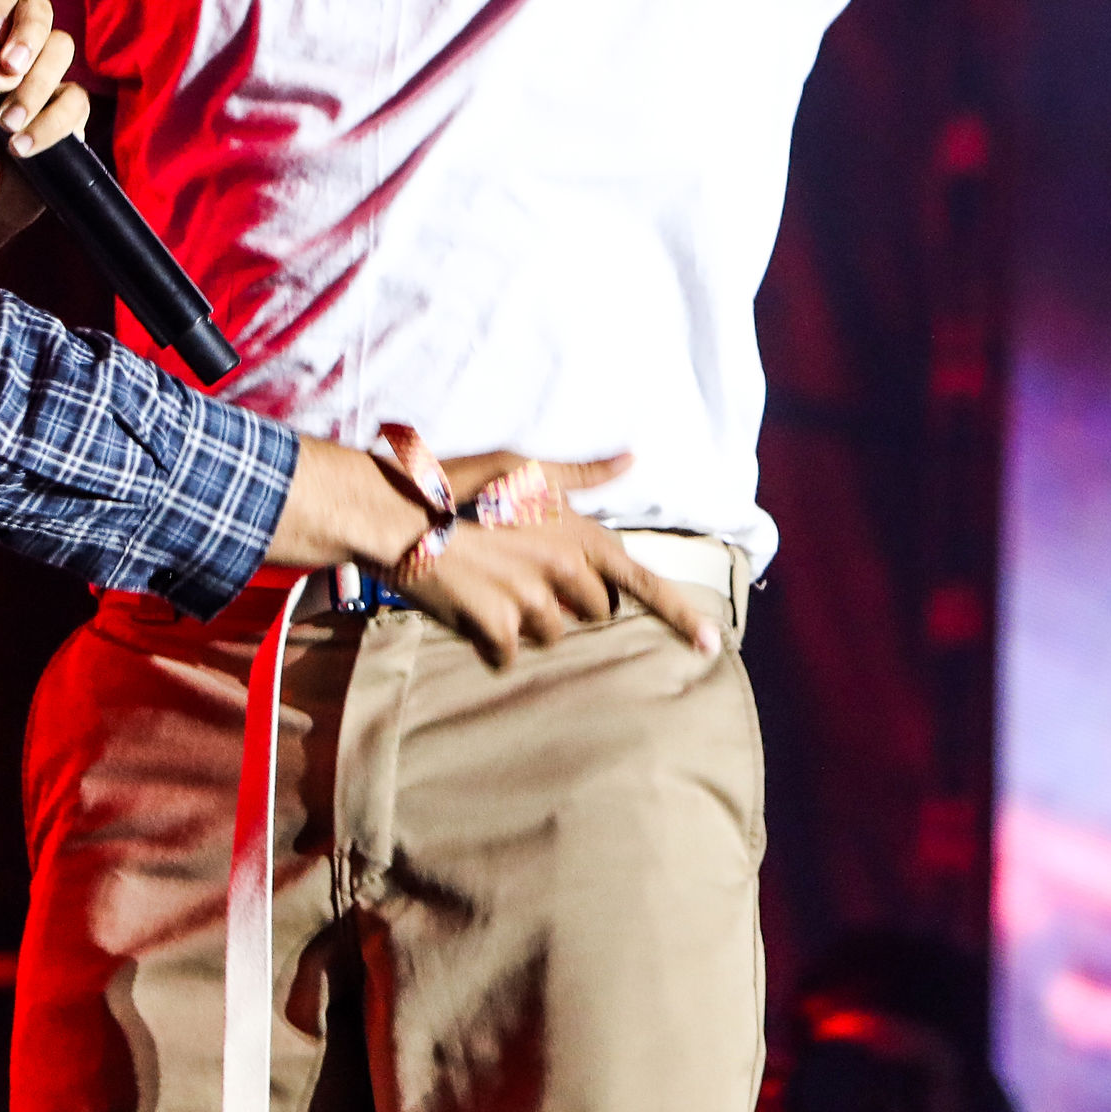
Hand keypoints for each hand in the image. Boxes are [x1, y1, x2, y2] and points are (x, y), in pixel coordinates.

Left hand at [0, 0, 89, 278]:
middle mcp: (14, 47)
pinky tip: (22, 147)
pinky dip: (48, 124)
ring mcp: (45, 76)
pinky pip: (76, 99)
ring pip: (63, 49)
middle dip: (27, 35)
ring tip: (6, 125)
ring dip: (33, 88)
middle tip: (8, 70)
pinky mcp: (68, 110)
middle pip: (39, 7)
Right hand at [386, 451, 729, 667]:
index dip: (681, 615)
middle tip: (528, 576)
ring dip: (527, 621)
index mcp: (577, 534)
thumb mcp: (524, 466)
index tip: (712, 645)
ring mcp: (531, 601)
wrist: (398, 512)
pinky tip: (469, 610)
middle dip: (571, 602)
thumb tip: (631, 458)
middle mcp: (563, 570)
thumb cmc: (458, 482)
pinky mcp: (496, 626)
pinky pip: (507, 653)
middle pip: (593, 612)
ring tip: (491, 585)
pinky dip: (491, 641)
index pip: (642, 581)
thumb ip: (582, 474)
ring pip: (550, 634)